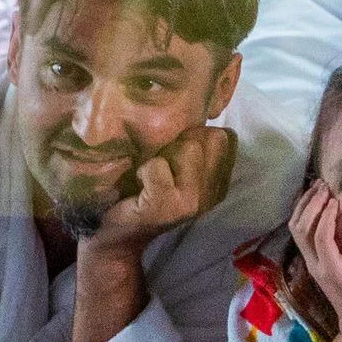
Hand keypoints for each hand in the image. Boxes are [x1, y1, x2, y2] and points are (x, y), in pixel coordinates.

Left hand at [87, 124, 235, 260]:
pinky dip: (143, 169)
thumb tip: (195, 106)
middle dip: (179, 142)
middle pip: (208, 137)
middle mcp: (212, 194)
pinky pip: (157, 166)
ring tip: (150, 174)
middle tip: (160, 165)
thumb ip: (193, 145)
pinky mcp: (166, 207)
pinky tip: (138, 183)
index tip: (176, 153)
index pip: (225, 137)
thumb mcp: (176, 168)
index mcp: (219, 183)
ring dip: (161, 154)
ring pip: (188, 148)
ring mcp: (191, 202)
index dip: (198, 135)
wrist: (115, 235)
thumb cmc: (142, 192)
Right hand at [292, 182, 341, 341]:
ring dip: (314, 204)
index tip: (319, 189)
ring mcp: (320, 266)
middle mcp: (312, 262)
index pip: (299, 228)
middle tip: (320, 182)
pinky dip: (325, 219)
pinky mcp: (332, 269)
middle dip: (307, 200)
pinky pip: (322, 238)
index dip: (305, 206)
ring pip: (304, 228)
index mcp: (316, 261)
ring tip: (325, 189)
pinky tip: (334, 206)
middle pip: (296, 224)